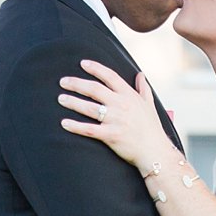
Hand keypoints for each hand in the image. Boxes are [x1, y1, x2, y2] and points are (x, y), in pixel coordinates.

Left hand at [58, 59, 174, 169]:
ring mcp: (115, 120)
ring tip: (60, 98)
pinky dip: (75, 126)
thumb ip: (143, 88)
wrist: (155, 151)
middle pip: (94, 89)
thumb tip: (140, 74)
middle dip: (76, 83)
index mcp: (129, 95)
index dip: (95, 68)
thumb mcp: (149, 105)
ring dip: (73, 102)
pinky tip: (64, 123)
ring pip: (89, 107)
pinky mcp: (110, 135)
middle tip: (63, 81)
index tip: (82, 63)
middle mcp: (121, 105)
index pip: (110, 76)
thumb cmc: (152, 128)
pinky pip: (89, 129)